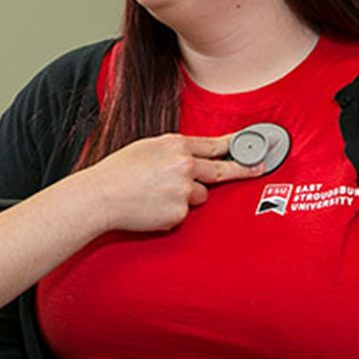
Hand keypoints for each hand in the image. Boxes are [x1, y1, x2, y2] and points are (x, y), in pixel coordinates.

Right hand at [86, 133, 261, 233]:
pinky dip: (172, 212)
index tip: (251, 148)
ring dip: (186, 196)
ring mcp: (183, 191)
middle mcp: (184, 166)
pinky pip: (184, 213)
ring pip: (200, 195)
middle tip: (257, 168)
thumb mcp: (146, 148)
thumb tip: (193, 158)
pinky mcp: (179, 213)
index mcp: (175, 145)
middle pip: (220, 170)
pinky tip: (152, 206)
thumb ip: (173, 151)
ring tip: (157, 194)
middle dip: (241, 170)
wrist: (101, 196)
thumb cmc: (118, 171)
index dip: (234, 146)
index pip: (213, 145)